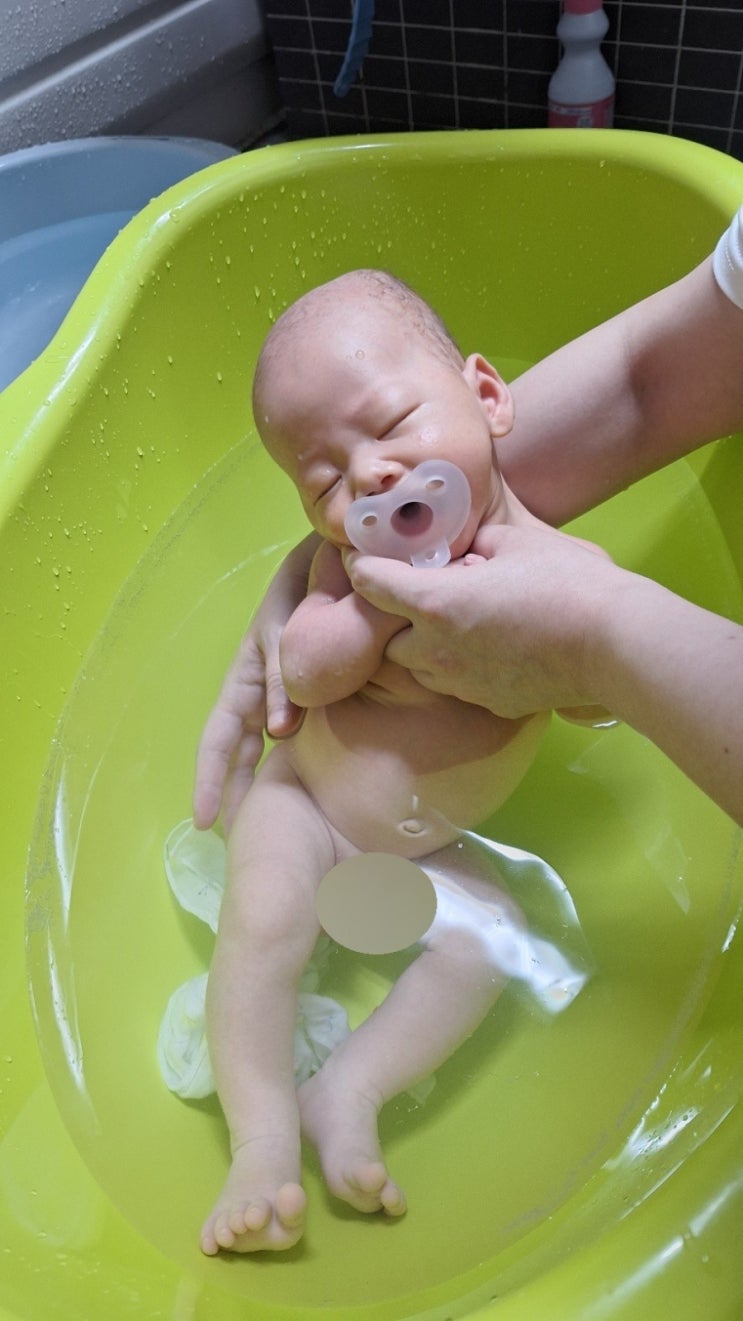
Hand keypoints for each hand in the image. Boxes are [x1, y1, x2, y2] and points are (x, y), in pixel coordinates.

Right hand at [192, 536, 317, 830]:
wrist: (336, 559)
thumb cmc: (302, 587)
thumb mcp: (285, 629)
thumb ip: (284, 674)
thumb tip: (277, 732)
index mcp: (245, 679)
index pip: (220, 739)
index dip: (210, 780)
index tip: (205, 823)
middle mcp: (261, 691)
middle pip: (240, 751)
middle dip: (234, 792)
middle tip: (236, 840)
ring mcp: (287, 691)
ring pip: (271, 744)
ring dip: (266, 779)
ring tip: (272, 822)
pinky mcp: (316, 687)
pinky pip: (305, 726)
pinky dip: (306, 755)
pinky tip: (319, 783)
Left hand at [345, 525, 615, 718]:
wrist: (614, 644)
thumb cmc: (568, 583)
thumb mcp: (518, 541)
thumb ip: (481, 540)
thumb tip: (474, 547)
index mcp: (434, 602)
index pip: (371, 583)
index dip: (361, 565)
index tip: (360, 556)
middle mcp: (437, 649)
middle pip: (390, 639)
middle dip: (399, 619)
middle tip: (426, 595)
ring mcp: (463, 683)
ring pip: (421, 668)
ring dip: (427, 647)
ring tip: (461, 624)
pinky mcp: (490, 703)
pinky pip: (459, 685)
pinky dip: (463, 668)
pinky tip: (493, 649)